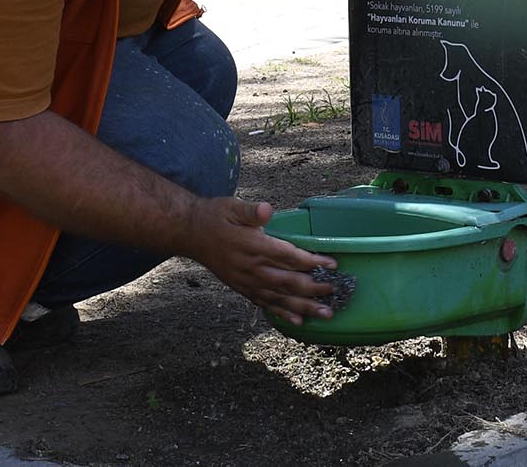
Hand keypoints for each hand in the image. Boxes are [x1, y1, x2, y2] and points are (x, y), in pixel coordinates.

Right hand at [184, 197, 338, 324]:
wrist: (189, 233)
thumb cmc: (215, 216)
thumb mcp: (232, 206)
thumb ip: (252, 211)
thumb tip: (267, 210)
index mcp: (252, 246)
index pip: (288, 256)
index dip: (311, 262)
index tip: (332, 264)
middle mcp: (251, 268)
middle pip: (288, 282)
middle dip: (314, 289)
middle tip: (336, 293)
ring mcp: (246, 281)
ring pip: (279, 298)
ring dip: (304, 307)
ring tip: (326, 314)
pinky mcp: (241, 288)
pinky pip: (264, 303)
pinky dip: (282, 313)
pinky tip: (298, 321)